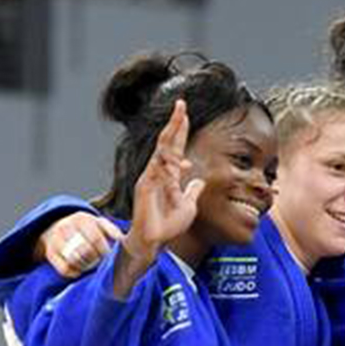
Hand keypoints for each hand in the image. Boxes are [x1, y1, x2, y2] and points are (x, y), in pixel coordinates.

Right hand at [42, 212, 122, 277]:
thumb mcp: (98, 223)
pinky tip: (80, 270)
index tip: (110, 257)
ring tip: (92, 266)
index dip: (105, 251)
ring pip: (74, 260)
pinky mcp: (49, 253)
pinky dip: (74, 272)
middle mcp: (66, 227)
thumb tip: (123, 240)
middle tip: (101, 263)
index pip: (96, 239)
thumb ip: (111, 230)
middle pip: (85, 250)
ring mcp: (55, 240)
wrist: (56, 225)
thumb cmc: (85, 228)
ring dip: (86, 267)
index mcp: (81, 219)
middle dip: (96, 259)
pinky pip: (64, 269)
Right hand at [126, 99, 203, 257]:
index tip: (186, 113)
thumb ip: (192, 191)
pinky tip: (180, 160)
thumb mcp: (188, 205)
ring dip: (173, 135)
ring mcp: (150, 178)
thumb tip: (199, 181)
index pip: (174, 147)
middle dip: (175, 123)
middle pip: (166, 142)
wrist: (154, 240)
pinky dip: (169, 164)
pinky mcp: (145, 187)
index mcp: (168, 174)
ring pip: (162, 151)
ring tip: (181, 117)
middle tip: (181, 104)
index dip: (180, 130)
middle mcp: (158, 172)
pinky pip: (157, 170)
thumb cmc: (168, 225)